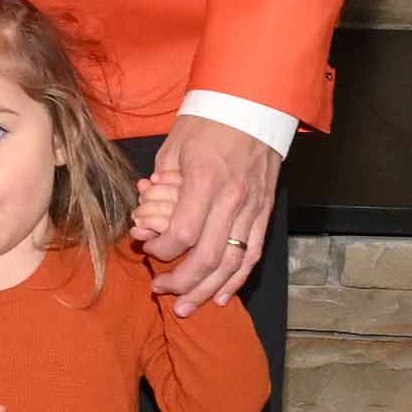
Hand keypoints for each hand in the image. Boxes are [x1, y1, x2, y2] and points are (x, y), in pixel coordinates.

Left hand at [133, 118, 281, 310]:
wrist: (252, 105)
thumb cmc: (207, 122)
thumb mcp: (173, 147)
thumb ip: (161, 188)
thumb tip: (146, 219)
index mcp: (206, 182)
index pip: (183, 233)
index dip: (162, 250)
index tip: (147, 249)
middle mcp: (233, 199)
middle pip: (209, 257)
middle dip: (182, 282)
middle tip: (161, 291)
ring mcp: (253, 207)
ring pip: (233, 262)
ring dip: (209, 290)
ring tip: (187, 307)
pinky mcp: (265, 211)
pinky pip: (253, 253)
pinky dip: (238, 279)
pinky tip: (223, 296)